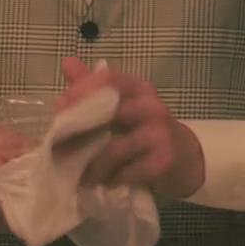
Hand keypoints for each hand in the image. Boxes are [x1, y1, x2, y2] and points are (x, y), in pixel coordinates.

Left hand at [55, 57, 205, 200]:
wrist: (186, 159)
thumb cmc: (145, 131)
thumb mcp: (122, 107)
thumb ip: (94, 88)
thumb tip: (67, 62)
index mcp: (139, 88)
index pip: (107, 79)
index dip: (80, 92)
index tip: (58, 109)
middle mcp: (152, 105)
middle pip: (108, 113)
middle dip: (78, 132)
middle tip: (57, 148)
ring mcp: (160, 133)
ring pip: (114, 149)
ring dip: (92, 166)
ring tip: (80, 176)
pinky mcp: (164, 160)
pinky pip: (127, 171)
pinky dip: (111, 179)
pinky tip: (104, 183)